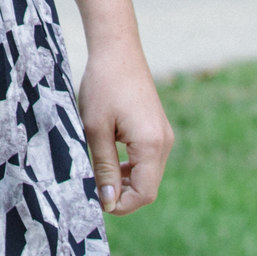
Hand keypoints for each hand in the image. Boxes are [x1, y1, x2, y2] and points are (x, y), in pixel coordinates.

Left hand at [55, 0, 173, 216]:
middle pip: (147, 187)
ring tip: (96, 172)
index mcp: (152, 145)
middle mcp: (165, 143)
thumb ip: (103, 168)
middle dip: (121, 194)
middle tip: (92, 188)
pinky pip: (147, 159)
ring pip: (147, 174)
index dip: (120, 205)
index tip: (95, 201)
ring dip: (124, 180)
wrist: (116, 50)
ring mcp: (163, 135)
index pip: (144, 193)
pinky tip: (108, 158)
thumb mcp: (95, 129)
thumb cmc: (102, 86)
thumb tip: (108, 202)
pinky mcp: (157, 128)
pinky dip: (130, 166)